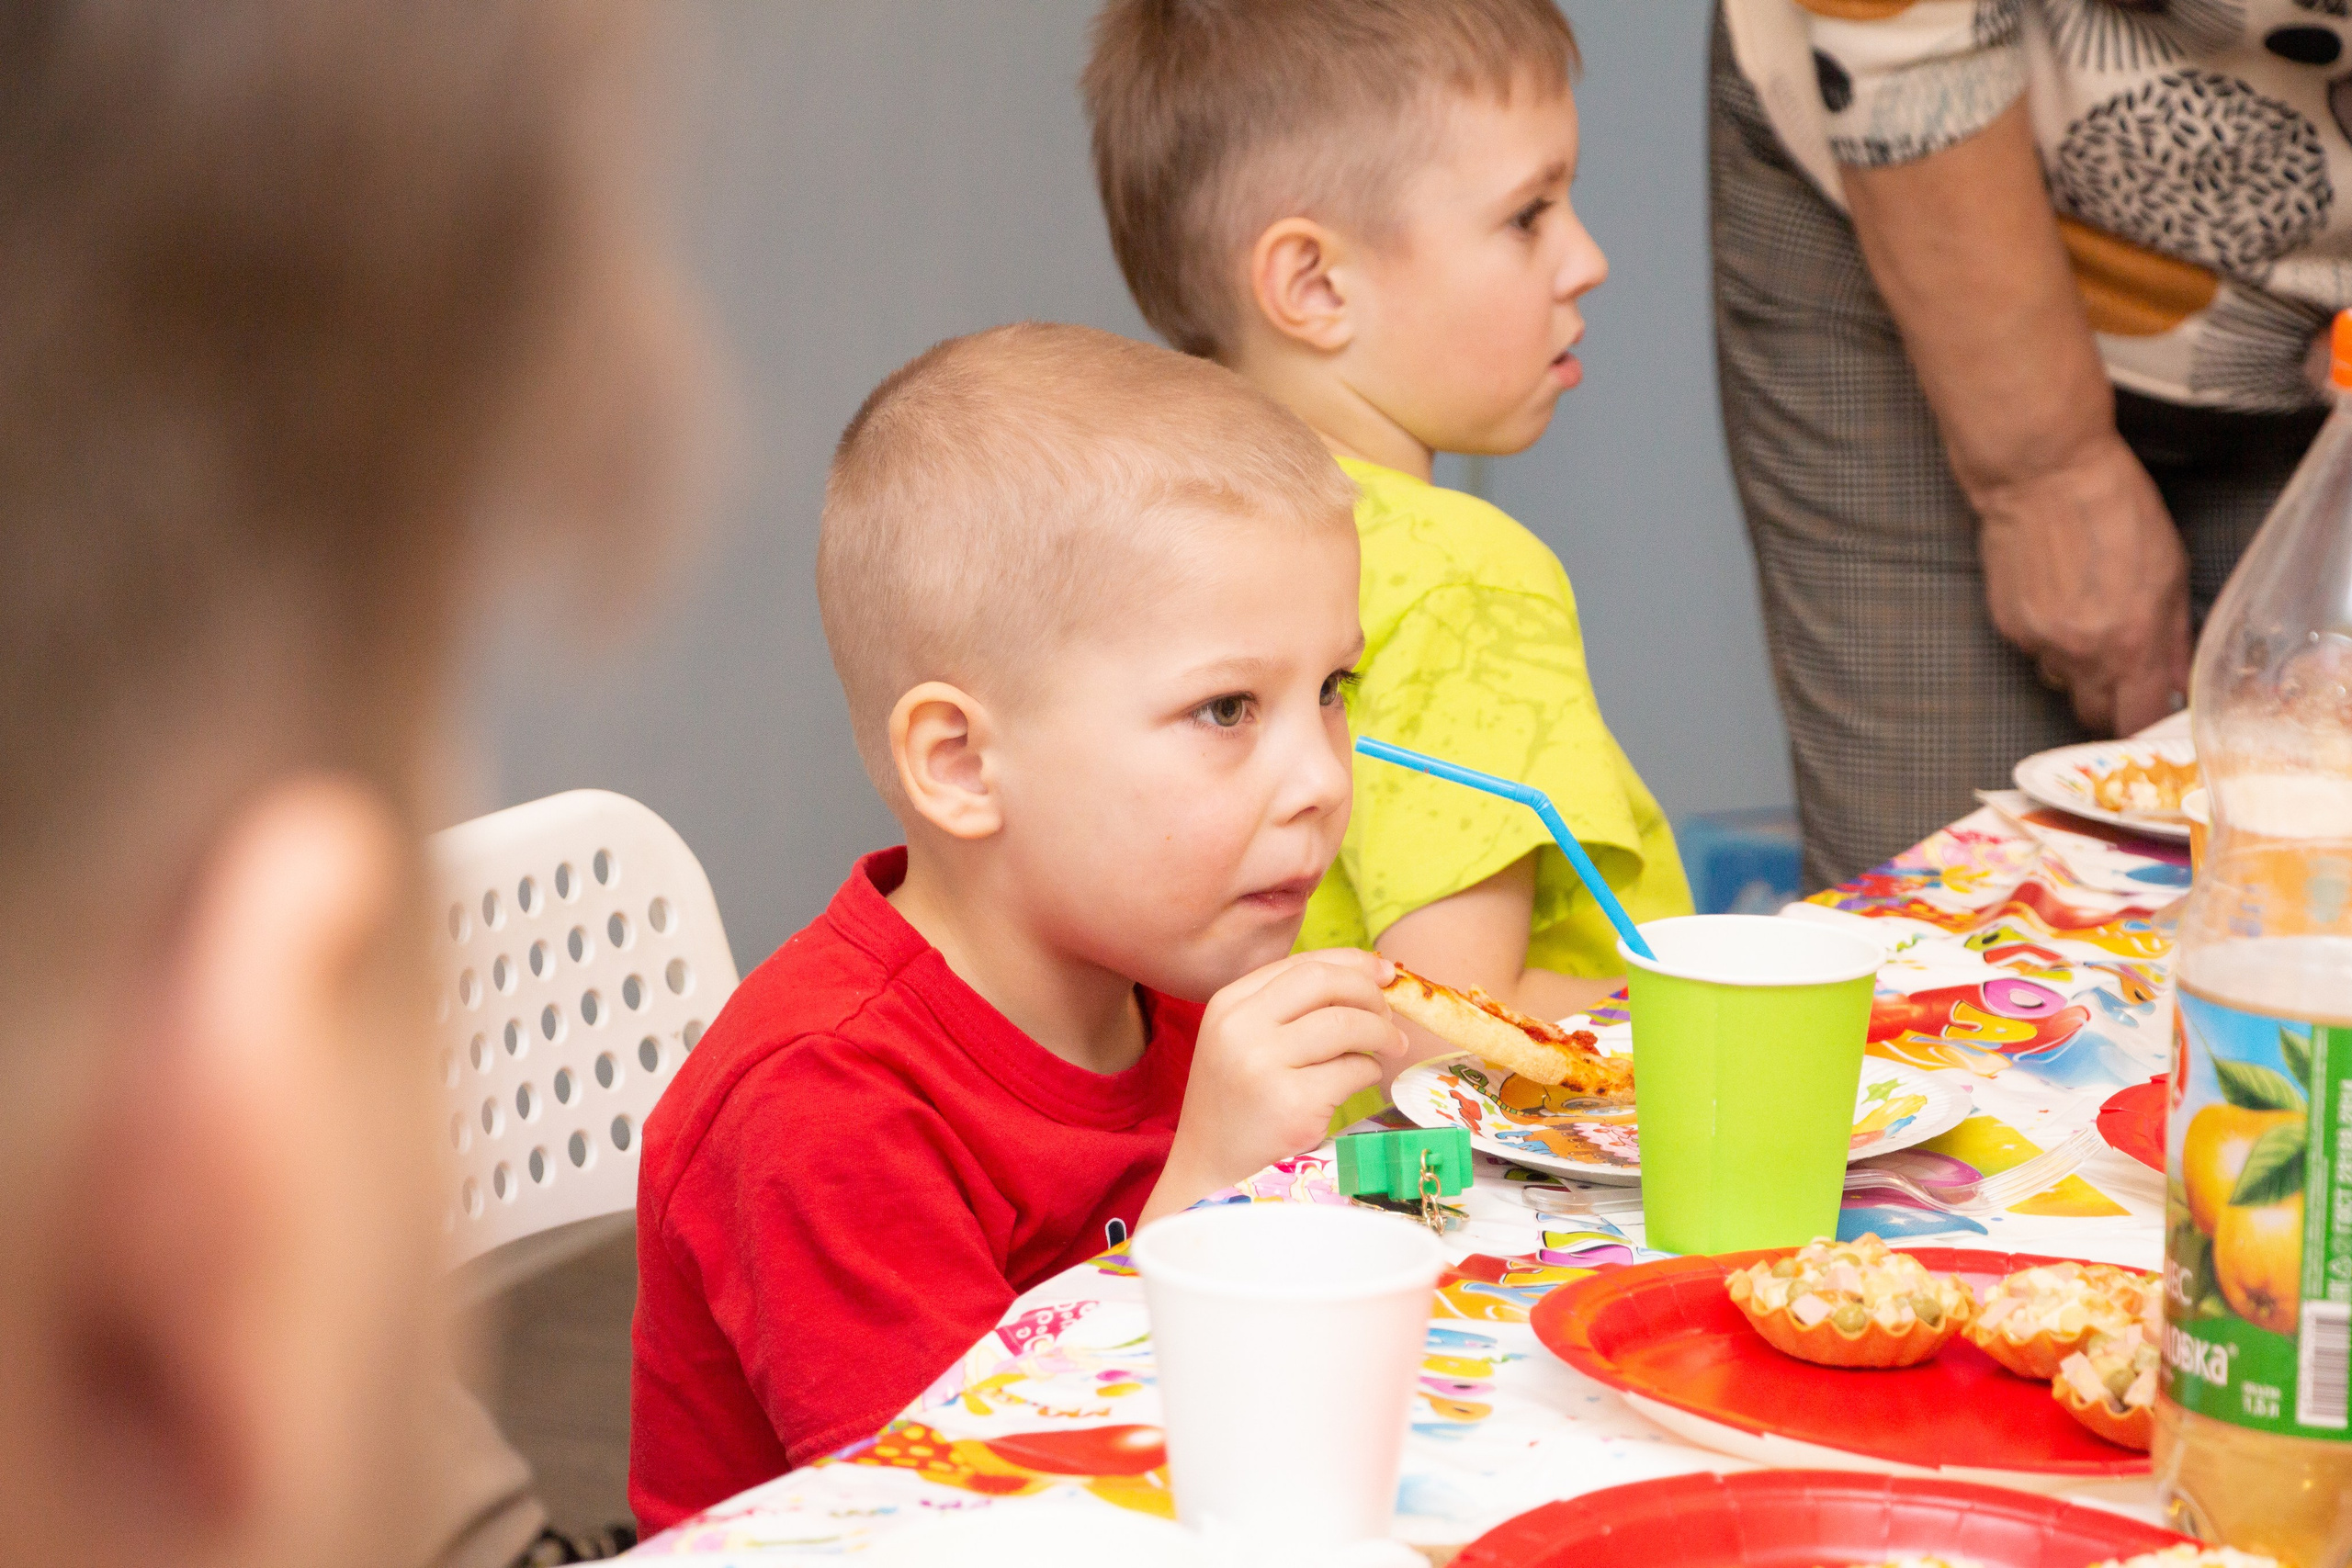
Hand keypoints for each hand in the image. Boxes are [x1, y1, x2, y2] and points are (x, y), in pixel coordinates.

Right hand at [1139, 949, 1408, 1224]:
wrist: (1209, 1171)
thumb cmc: (1238, 1103)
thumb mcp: (1244, 1041)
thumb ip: (1290, 1007)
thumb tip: (1373, 973)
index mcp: (1228, 1004)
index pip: (1302, 964)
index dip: (1352, 963)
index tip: (1384, 972)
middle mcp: (1240, 1027)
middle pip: (1325, 983)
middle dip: (1370, 993)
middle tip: (1390, 1015)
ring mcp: (1262, 1065)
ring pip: (1346, 1025)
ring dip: (1382, 1034)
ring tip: (1391, 1048)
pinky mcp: (1291, 1105)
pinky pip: (1352, 1071)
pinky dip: (1370, 1071)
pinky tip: (1363, 1080)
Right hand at [1971, 432, 2188, 735]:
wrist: (2043, 475)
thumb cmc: (2116, 509)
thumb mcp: (2169, 570)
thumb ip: (2174, 636)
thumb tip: (2176, 679)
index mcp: (2130, 643)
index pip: (2134, 720)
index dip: (2143, 724)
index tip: (2148, 713)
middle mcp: (2080, 653)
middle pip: (2091, 712)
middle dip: (2108, 700)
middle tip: (2120, 671)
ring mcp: (2038, 641)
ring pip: (2060, 678)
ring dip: (2076, 663)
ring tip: (2084, 615)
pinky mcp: (2007, 625)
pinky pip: (2033, 649)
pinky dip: (2047, 634)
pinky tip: (2054, 594)